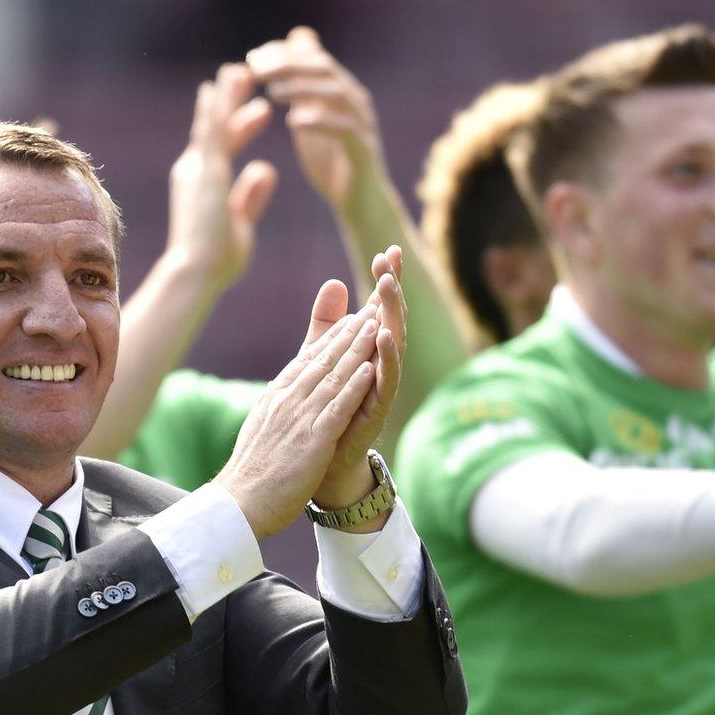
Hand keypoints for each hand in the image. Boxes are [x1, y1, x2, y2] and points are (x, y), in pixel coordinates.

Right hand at [166, 64, 276, 290]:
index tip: (248, 104)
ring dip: (226, 96)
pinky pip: (212, 131)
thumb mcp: (242, 222)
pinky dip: (217, 107)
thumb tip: (266, 168)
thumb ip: (252, 195)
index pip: (222, 146)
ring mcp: (198, 169)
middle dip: (227, 100)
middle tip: (239, 72)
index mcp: (203, 184)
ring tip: (238, 70)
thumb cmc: (216, 259)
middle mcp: (195, 170)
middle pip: (214, 127)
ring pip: (212, 123)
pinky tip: (220, 87)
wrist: (196, 271)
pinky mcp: (205, 171)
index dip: (235, 123)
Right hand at [216, 281, 385, 537]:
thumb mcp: (263, 428)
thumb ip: (278, 404)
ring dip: (356, 349)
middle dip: (348, 333)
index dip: (332, 338)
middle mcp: (286, 401)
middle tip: (371, 308)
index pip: (308, 361)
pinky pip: (337, 408)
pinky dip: (354, 386)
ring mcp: (298, 419)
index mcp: (276, 398)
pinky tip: (370, 368)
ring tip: (375, 325)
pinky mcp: (311, 440)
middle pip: (323, 361)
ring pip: (333, 377)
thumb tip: (281, 389)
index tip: (352, 319)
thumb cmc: (252, 473)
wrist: (238, 504)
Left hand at [246, 26, 393, 215]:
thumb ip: (300, 88)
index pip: (313, 56)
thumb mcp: (311, 118)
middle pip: (324, 67)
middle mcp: (354, 100)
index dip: (284, 53)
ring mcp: (362, 123)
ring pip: (337, 93)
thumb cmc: (330, 159)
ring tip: (271, 93)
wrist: (358, 201)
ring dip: (302, 88)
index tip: (252, 59)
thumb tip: (286, 55)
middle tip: (257, 70)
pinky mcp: (364, 149)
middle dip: (289, 64)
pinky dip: (321, 122)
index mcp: (339, 91)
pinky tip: (294, 123)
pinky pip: (346, 129)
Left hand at [312, 246, 407, 521]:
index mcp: (367, 353)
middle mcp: (379, 367)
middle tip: (390, 260)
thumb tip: (335, 282)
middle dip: (392, 291)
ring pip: (393, 347)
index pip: (379, 309)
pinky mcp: (376, 410)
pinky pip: (386, 381)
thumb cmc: (327, 409)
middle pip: (391, 321)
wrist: (321, 463)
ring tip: (388, 288)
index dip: (385, 282)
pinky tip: (386, 335)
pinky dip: (387, 357)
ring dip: (393, 316)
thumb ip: (327, 324)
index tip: (387, 251)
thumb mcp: (322, 359)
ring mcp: (380, 389)